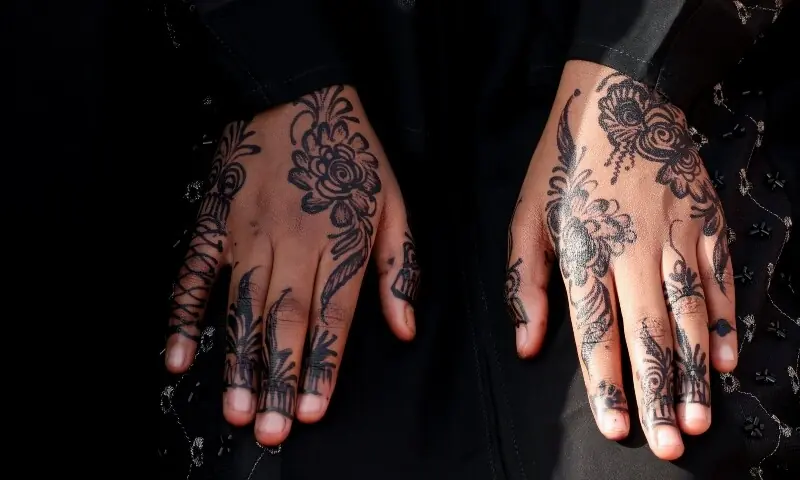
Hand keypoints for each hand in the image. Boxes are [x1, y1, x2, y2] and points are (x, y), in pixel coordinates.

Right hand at [165, 85, 420, 444]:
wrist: (297, 97)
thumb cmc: (350, 156)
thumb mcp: (392, 205)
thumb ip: (398, 268)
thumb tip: (404, 327)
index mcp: (337, 242)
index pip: (330, 317)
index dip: (321, 367)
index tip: (311, 410)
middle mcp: (290, 244)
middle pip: (283, 322)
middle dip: (278, 379)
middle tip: (270, 429)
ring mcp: (245, 235)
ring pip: (240, 308)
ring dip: (237, 362)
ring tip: (237, 409)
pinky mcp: (213, 225)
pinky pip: (192, 276)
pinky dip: (182, 317)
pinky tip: (178, 358)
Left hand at [506, 62, 736, 459]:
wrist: (618, 98)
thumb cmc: (563, 164)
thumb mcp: (525, 217)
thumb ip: (525, 284)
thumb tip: (528, 346)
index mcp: (582, 250)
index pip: (595, 331)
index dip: (606, 383)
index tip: (618, 428)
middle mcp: (632, 249)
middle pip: (647, 334)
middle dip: (658, 393)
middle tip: (671, 443)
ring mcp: (676, 235)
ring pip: (688, 315)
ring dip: (696, 370)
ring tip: (701, 417)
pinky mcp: (706, 221)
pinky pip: (721, 280)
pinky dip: (725, 321)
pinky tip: (728, 359)